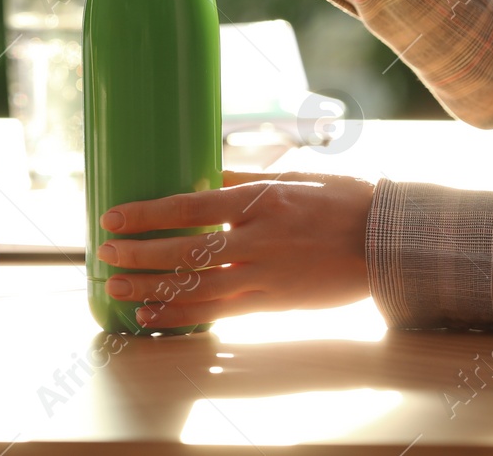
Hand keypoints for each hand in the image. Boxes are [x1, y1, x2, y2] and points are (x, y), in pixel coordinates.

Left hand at [96, 170, 375, 329]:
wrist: (388, 241)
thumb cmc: (343, 200)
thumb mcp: (292, 178)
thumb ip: (243, 181)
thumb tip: (201, 176)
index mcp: (260, 201)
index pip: (189, 207)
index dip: (146, 215)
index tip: (112, 217)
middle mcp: (257, 240)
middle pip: (184, 251)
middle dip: (138, 254)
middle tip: (103, 254)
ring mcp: (264, 275)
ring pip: (195, 288)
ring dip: (151, 290)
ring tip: (118, 288)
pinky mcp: (273, 304)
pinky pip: (218, 313)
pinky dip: (182, 315)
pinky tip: (153, 315)